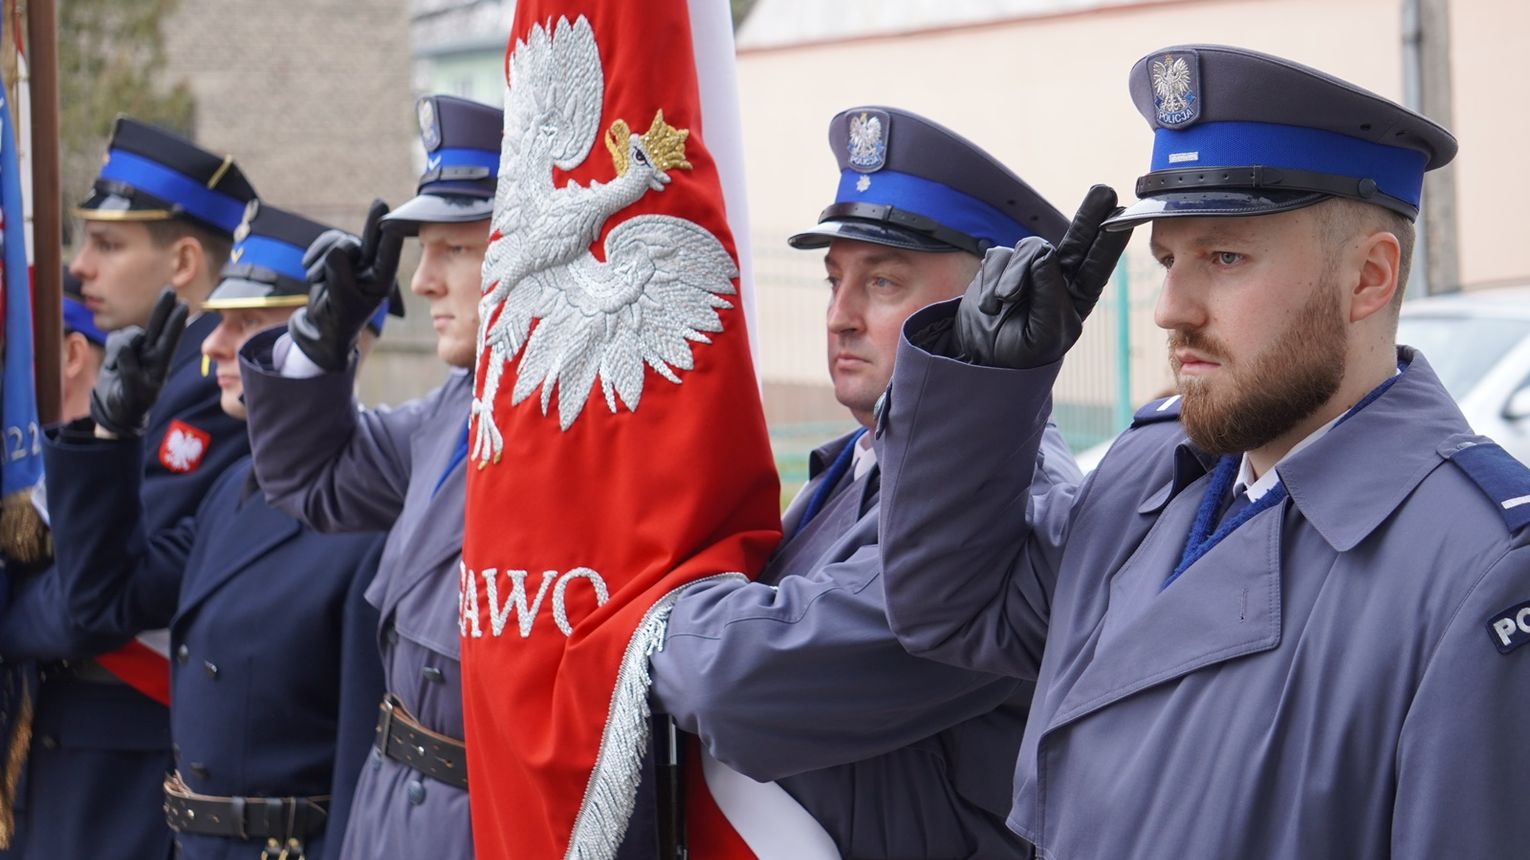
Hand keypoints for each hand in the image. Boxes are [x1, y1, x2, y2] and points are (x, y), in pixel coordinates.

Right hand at [90, 289, 187, 437]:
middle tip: (170, 291)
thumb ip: (130, 370)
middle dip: (163, 309)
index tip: (183, 305)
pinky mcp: (121, 349)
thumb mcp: (132, 393)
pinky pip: (116, 339)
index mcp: (160, 366)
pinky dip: (113, 349)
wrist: (114, 411)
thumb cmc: (130, 405)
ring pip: (130, 334)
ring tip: (118, 369)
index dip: (175, 323)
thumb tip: (127, 345)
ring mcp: (137, 350)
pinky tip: (113, 365)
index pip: (169, 340)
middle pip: (158, 327)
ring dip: (122, 346)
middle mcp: (151, 354)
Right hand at [287, 199, 402, 371]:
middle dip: (373, 220)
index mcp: (381, 281)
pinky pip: (328, 242)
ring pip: (341, 241)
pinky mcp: (339, 256)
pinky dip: (316, 253)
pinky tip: (310, 269)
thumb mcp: (340, 298)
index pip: (388, 254)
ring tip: (314, 277)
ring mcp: (356, 260)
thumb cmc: (338, 318)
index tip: (392, 222)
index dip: (390, 236)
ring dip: (323, 255)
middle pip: (371, 239)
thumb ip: (339, 272)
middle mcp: (372, 268)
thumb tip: (338, 247)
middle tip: (380, 201)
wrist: (322, 326)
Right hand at [954, 185, 1132, 368]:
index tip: (1123, 213)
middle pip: (1078, 240)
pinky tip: (990, 302)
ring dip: (1013, 277)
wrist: (977, 357)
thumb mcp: (1043, 336)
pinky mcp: (1002, 265)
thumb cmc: (1019, 354)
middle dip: (1090, 215)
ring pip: (1029, 249)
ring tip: (1002, 304)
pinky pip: (999, 256)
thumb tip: (1045, 255)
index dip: (1111, 239)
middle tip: (1104, 191)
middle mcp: (1058, 277)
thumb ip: (1050, 298)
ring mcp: (1029, 268)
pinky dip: (992, 279)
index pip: (1098, 265)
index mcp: (1077, 298)